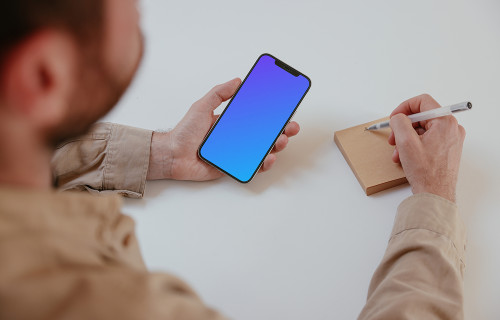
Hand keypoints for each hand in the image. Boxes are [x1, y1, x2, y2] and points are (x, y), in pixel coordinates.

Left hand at [147, 78, 300, 180]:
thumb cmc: (184, 132)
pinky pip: (252, 166)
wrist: (172, 155)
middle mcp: (236, 138)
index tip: (284, 109)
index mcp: (231, 122)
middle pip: (264, 134)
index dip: (272, 114)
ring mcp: (236, 153)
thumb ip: (219, 93)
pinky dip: (263, 163)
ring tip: (280, 141)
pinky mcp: (232, 167)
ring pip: (262, 150)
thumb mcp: (202, 106)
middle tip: (290, 127)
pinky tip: (267, 158)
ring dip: (275, 146)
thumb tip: (237, 81)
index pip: (257, 117)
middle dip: (281, 130)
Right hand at [388, 94, 465, 201]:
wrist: (436, 194)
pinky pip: (427, 140)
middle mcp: (452, 128)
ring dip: (406, 140)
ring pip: (422, 130)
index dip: (404, 108)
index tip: (394, 118)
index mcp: (445, 122)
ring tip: (398, 153)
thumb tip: (398, 117)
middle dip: (403, 128)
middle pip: (421, 117)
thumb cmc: (426, 172)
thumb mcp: (406, 142)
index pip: (422, 102)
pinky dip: (414, 146)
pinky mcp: (447, 149)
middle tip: (393, 139)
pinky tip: (406, 157)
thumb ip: (400, 122)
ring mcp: (451, 139)